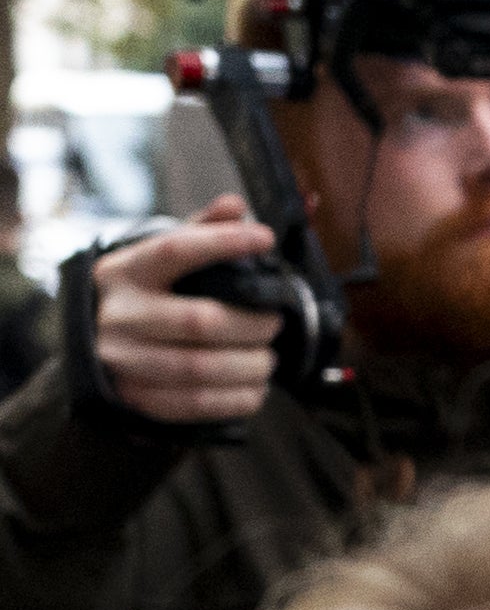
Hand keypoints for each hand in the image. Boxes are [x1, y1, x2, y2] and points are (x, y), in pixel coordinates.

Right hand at [92, 195, 281, 425]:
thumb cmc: (145, 298)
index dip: (221, 242)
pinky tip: (255, 387)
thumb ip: (198, 233)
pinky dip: (239, 397)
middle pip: (200, 321)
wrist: (95, 351)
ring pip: (203, 367)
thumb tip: (235, 206)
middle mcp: (117, 315)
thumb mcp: (159, 261)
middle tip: (274, 324)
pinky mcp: (135, 398)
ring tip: (268, 359)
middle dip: (254, 325)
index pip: (173, 250)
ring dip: (252, 365)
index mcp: (124, 272)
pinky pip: (198, 403)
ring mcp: (122, 360)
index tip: (264, 237)